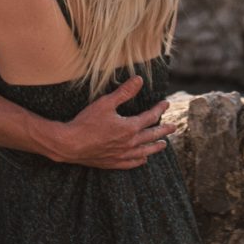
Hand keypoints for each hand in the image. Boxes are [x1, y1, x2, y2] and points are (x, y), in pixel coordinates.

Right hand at [45, 76, 173, 169]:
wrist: (70, 144)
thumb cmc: (86, 122)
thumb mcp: (106, 103)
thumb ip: (124, 92)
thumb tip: (139, 80)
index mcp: (130, 128)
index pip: (150, 117)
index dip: (159, 109)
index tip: (165, 104)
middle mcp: (130, 143)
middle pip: (152, 135)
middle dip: (164, 130)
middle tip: (173, 127)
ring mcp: (122, 155)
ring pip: (145, 151)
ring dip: (155, 147)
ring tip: (164, 145)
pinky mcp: (113, 163)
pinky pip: (131, 163)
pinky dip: (139, 161)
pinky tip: (143, 160)